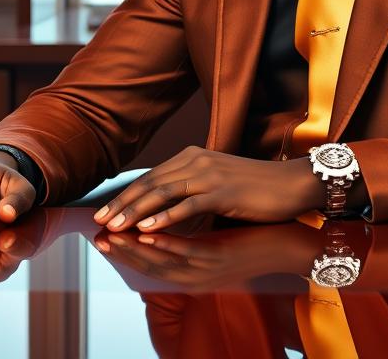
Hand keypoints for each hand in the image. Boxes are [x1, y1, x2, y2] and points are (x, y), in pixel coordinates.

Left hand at [91, 146, 324, 232]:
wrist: (289, 185)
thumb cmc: (254, 189)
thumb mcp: (216, 184)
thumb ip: (190, 190)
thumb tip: (163, 207)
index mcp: (192, 156)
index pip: (150, 176)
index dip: (125, 195)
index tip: (103, 212)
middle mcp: (196, 160)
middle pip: (150, 183)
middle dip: (122, 203)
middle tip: (98, 222)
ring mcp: (208, 173)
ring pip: (162, 193)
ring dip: (135, 211)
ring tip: (114, 227)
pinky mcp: (222, 190)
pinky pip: (186, 205)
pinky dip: (164, 217)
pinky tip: (147, 230)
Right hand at [94, 221, 321, 289]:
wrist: (285, 245)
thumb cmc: (251, 237)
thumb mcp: (215, 236)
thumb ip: (190, 230)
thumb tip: (167, 212)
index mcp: (191, 269)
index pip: (151, 261)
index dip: (125, 247)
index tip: (101, 233)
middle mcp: (194, 274)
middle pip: (150, 264)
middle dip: (121, 248)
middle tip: (96, 234)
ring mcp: (206, 267)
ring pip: (162, 260)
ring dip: (134, 246)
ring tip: (112, 232)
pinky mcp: (218, 256)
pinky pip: (186, 250)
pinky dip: (165, 240)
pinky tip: (147, 230)